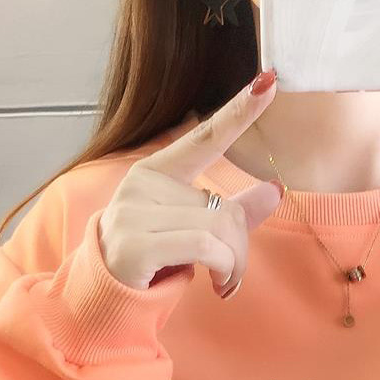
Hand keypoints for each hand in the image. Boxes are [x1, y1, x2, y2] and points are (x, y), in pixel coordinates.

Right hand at [98, 68, 283, 295]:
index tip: (268, 81)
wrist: (104, 297)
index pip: (203, 138)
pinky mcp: (137, 244)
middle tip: (232, 273)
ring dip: (234, 263)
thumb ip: (232, 212)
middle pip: (224, 206)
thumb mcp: (194, 232)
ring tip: (224, 281)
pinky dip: (223, 268)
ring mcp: (135, 213)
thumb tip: (275, 189)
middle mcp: (142, 185)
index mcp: (156, 174)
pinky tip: (217, 285)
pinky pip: (205, 245)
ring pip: (219, 226)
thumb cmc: (151, 262)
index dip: (237, 112)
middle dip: (240, 246)